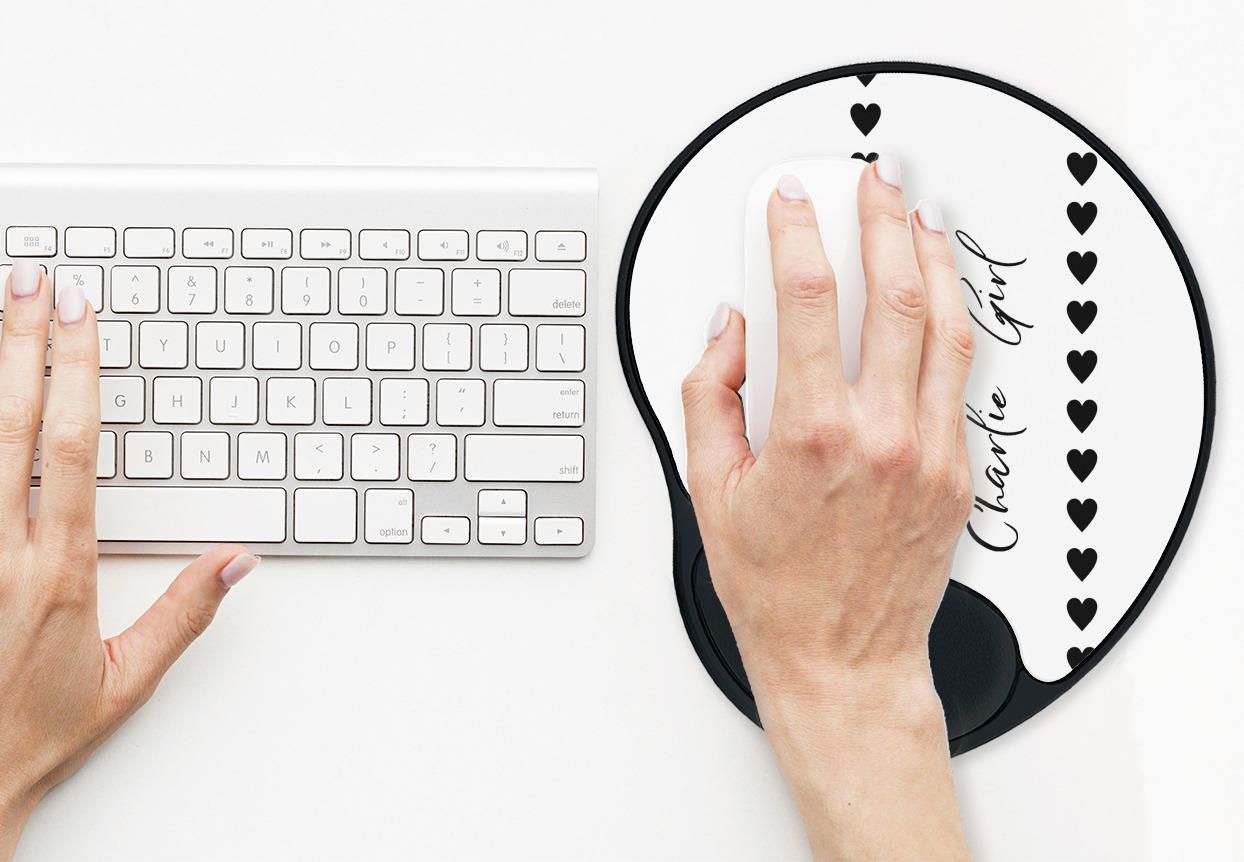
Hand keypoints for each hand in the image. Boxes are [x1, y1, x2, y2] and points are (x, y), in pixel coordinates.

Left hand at [0, 263, 258, 860]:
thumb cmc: (33, 735)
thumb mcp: (128, 678)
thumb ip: (185, 611)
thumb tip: (237, 561)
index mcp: (59, 572)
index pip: (71, 446)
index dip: (76, 368)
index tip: (77, 314)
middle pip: (11, 421)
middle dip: (20, 338)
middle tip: (25, 276)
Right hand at [681, 156, 974, 858]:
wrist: (842, 661)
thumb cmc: (776, 591)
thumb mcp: (709, 490)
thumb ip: (711, 396)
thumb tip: (727, 332)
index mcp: (813, 433)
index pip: (809, 298)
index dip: (797, 233)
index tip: (790, 202)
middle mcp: (881, 434)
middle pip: (894, 294)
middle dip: (881, 223)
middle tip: (869, 185)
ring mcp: (929, 452)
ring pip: (946, 328)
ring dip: (933, 262)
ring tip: (919, 220)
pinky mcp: (957, 473)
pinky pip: (959, 379)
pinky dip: (949, 325)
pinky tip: (938, 300)